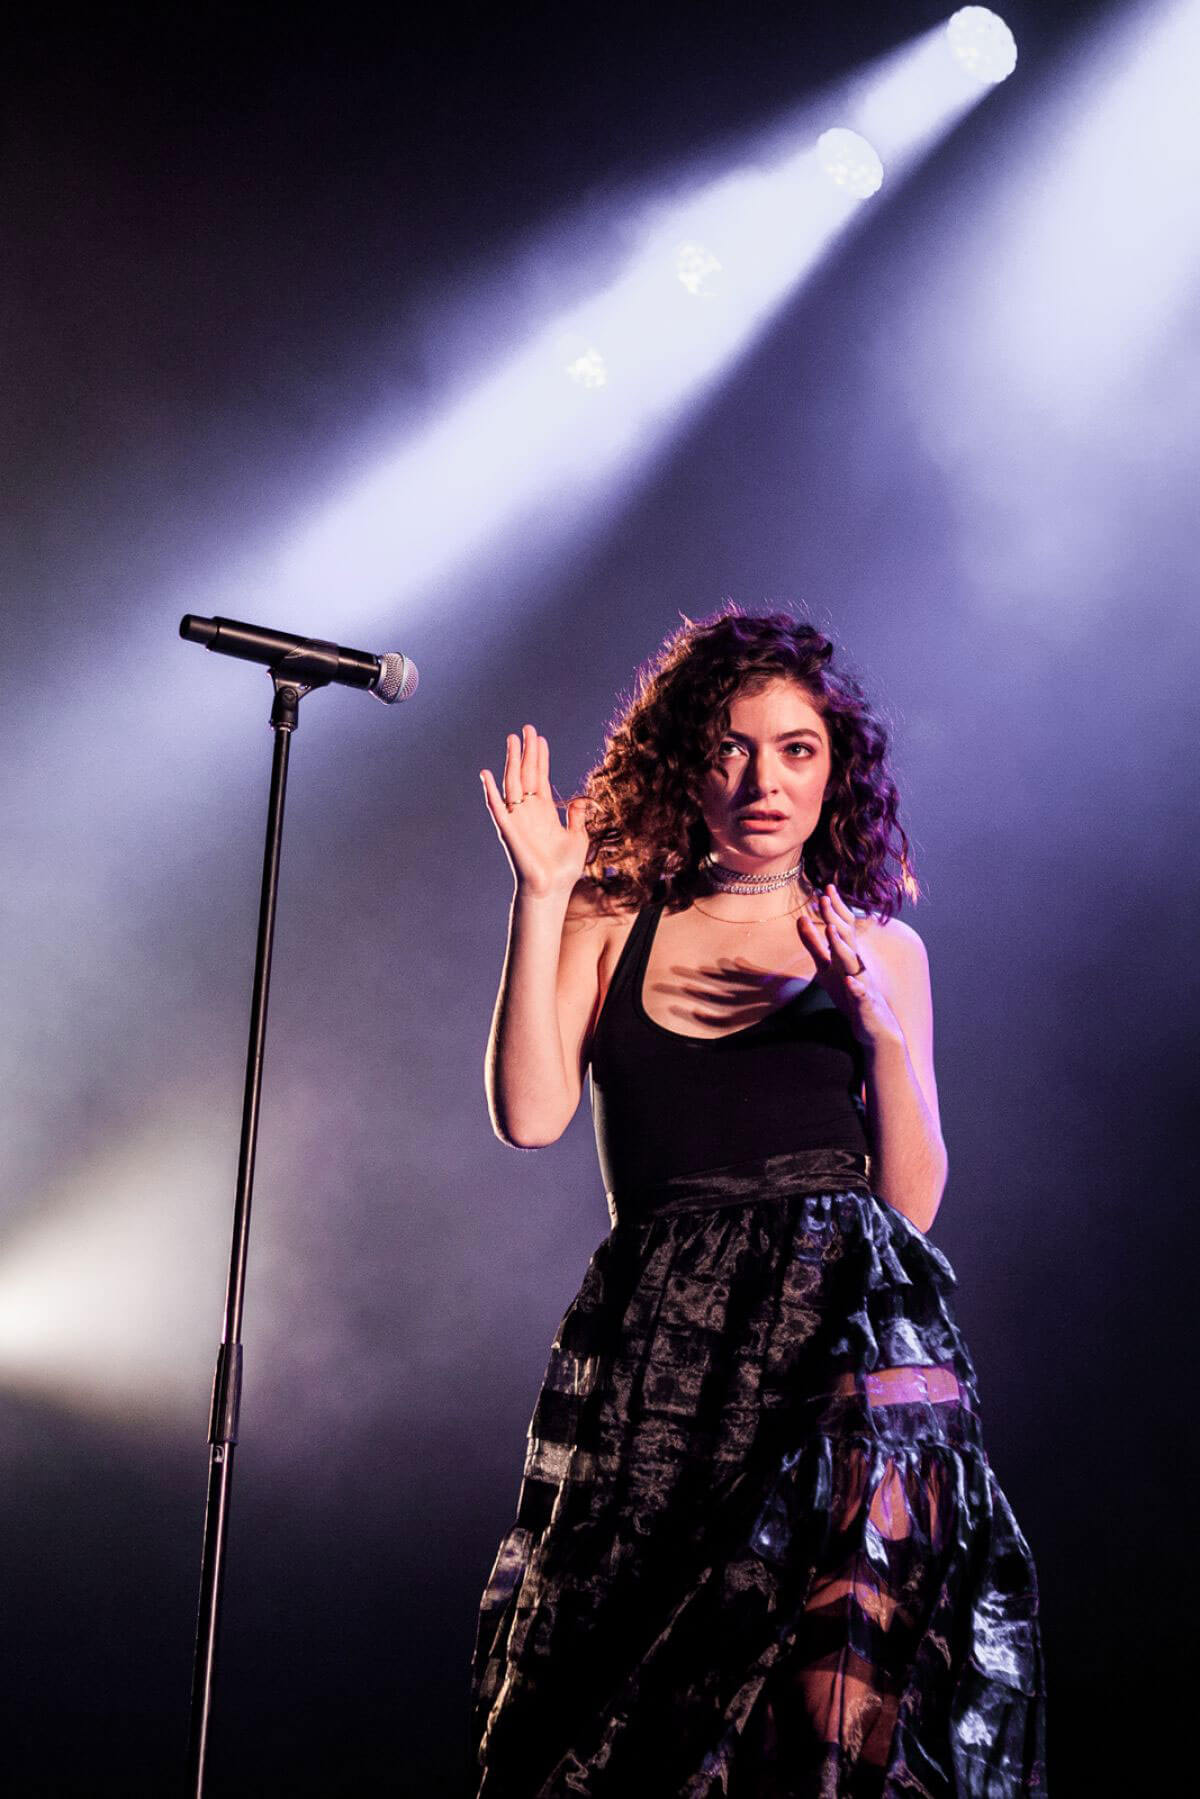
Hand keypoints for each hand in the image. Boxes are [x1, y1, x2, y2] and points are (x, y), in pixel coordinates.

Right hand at [480, 724, 594, 897]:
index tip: (540, 738)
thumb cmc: (564, 870)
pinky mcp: (508, 830)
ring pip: (513, 783)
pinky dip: (490, 791)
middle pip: (526, 774)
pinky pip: (496, 808)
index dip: (540, 758)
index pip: (540, 777)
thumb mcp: (578, 838)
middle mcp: (529, 812)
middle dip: (526, 751)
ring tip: (513, 739)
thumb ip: (576, 817)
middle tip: (527, 728)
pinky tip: (487, 775)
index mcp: (544, 812)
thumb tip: (578, 799)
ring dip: (511, 761)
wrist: (552, 890)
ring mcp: (517, 819)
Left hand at [796, 883, 900, 1047]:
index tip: (824, 887)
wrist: (876, 1027)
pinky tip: (851, 983)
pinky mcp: (866, 1005)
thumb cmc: (850, 994)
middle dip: (834, 919)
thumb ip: (815, 945)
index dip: (832, 910)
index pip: (841, 929)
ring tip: (832, 932)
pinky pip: (862, 996)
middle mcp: (856, 966)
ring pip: (854, 964)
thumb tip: (801, 918)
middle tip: (823, 898)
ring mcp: (863, 984)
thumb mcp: (827, 968)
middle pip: (845, 939)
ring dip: (842, 948)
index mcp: (847, 956)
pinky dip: (857, 989)